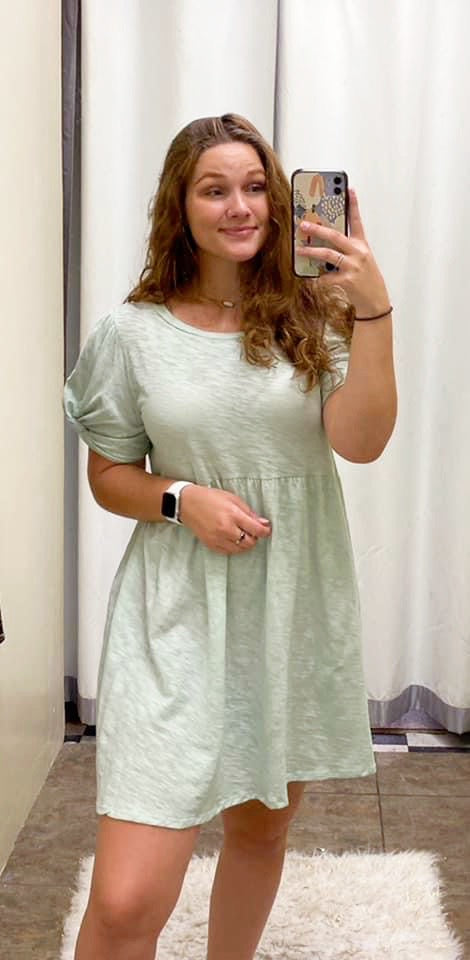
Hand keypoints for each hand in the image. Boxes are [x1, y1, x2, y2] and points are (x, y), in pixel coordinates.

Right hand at [179, 485, 271, 555]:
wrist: (187, 504)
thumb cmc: (210, 498)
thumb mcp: (232, 499)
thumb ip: (249, 512)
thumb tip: (263, 523)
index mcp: (232, 515)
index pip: (256, 529)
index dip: (265, 531)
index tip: (267, 529)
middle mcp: (225, 529)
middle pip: (250, 542)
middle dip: (255, 537)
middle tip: (253, 530)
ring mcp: (217, 538)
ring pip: (240, 549)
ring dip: (246, 543)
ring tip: (242, 533)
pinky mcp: (211, 544)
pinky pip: (229, 552)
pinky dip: (235, 547)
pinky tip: (233, 538)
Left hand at [296, 188, 390, 317]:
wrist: (375, 301)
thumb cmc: (365, 279)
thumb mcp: (360, 259)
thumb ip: (347, 249)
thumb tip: (324, 241)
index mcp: (362, 245)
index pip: (357, 221)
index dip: (353, 204)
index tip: (349, 189)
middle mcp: (358, 253)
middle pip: (335, 236)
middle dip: (317, 229)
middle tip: (303, 225)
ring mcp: (353, 266)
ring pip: (328, 255)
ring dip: (311, 252)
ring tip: (299, 250)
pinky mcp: (348, 281)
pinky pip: (326, 277)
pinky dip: (316, 278)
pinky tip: (310, 278)